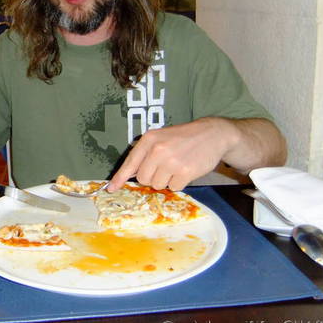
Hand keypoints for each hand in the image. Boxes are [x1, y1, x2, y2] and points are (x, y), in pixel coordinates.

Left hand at [108, 117, 233, 191]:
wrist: (212, 134)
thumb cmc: (183, 137)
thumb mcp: (160, 137)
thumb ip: (145, 153)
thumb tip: (131, 175)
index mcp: (149, 139)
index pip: (130, 162)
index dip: (119, 178)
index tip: (111, 189)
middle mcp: (158, 150)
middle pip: (143, 179)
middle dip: (152, 177)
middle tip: (164, 167)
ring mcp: (171, 161)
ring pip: (158, 185)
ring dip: (166, 180)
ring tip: (176, 166)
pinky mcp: (185, 171)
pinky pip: (174, 188)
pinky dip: (179, 183)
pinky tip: (185, 170)